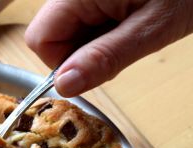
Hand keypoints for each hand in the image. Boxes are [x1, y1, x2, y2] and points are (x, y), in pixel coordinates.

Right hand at [25, 0, 192, 96]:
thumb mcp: (153, 28)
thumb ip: (105, 58)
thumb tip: (64, 85)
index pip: (40, 39)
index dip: (63, 62)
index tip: (98, 66)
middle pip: (51, 33)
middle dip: (81, 51)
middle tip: (124, 44)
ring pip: (69, 27)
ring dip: (95, 40)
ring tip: (133, 27)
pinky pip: (85, 16)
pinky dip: (104, 27)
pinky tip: (131, 18)